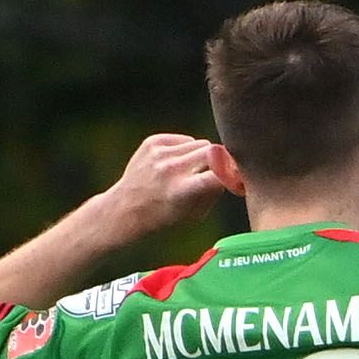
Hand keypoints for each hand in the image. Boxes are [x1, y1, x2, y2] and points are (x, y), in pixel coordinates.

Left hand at [88, 134, 222, 243]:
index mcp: (182, 191)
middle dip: (218, 162)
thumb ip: (214, 192)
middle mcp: (171, 169)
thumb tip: (231, 171)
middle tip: (215, 172)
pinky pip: (184, 140)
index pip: (219, 174)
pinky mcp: (153, 142)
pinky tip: (175, 165)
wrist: (124, 209)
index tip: (234, 177)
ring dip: (201, 156)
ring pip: (199, 143)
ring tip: (189, 172)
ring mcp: (160, 153)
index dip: (231, 174)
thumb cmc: (163, 218)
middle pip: (213, 151)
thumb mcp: (193, 216)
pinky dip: (185, 150)